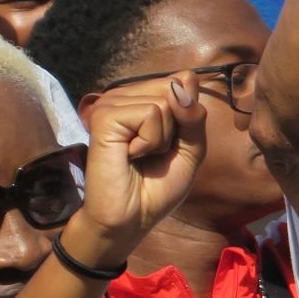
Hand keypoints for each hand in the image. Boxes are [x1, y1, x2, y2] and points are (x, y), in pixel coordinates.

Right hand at [65, 78, 207, 267]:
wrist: (132, 217)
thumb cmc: (158, 186)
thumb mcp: (191, 150)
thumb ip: (194, 116)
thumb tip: (185, 80)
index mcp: (143, 99)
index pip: (183, 81)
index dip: (189, 116)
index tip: (171, 143)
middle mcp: (125, 96)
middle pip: (175, 88)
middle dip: (177, 128)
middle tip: (153, 152)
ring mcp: (112, 103)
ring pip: (165, 101)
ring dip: (162, 137)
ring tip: (139, 154)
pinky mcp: (104, 115)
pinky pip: (149, 113)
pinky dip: (150, 140)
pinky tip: (129, 154)